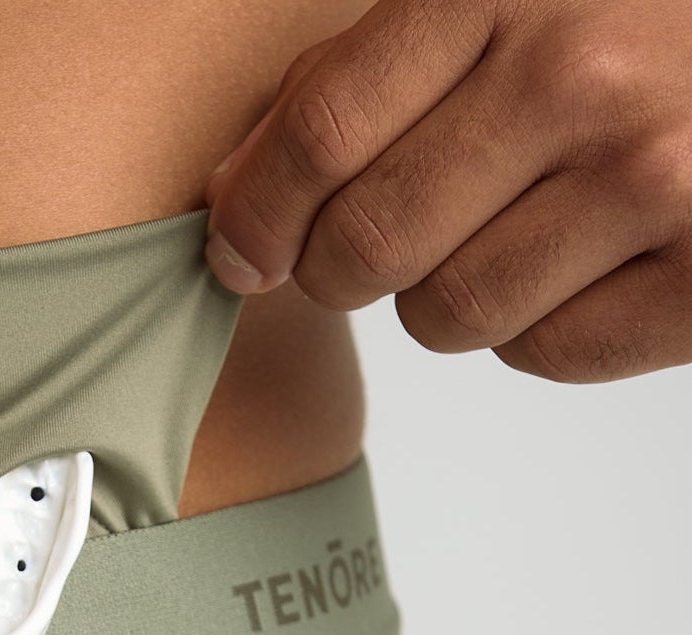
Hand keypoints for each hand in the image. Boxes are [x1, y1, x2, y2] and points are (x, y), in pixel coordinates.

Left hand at [203, 0, 691, 380]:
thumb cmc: (642, 23)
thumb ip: (360, 75)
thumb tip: (235, 194)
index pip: (322, 133)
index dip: (256, 215)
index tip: (238, 254)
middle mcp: (581, 77)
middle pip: (367, 246)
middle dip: (340, 268)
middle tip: (368, 249)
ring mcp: (652, 180)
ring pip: (446, 315)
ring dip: (450, 294)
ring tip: (517, 226)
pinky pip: (543, 352)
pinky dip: (543, 324)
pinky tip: (590, 258)